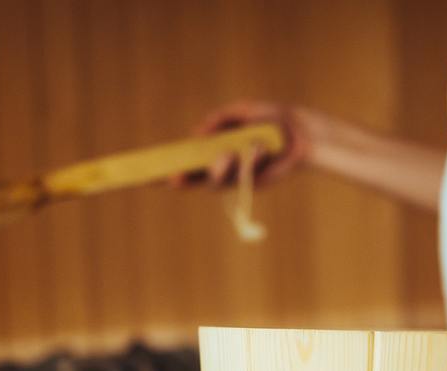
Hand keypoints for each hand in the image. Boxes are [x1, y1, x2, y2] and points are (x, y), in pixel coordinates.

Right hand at [171, 100, 319, 188]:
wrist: (300, 129)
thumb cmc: (268, 119)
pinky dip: (251, 160)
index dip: (166, 169)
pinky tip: (260, 147)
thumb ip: (218, 119)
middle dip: (184, 180)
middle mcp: (221, 168)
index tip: (146, 175)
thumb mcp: (240, 111)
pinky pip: (244, 177)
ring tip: (228, 154)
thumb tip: (196, 135)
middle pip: (195, 180)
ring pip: (217, 182)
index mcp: (212, 150)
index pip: (185, 162)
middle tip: (174, 177)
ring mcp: (237, 178)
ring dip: (220, 168)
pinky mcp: (254, 184)